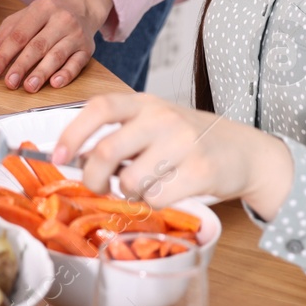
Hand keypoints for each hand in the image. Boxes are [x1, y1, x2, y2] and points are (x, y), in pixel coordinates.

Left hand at [0, 0, 110, 91]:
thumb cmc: (48, 16)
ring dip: (42, 73)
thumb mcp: (23, 18)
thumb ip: (3, 37)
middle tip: (9, 82)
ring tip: (29, 86)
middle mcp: (60, 20)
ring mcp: (75, 35)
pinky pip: (77, 63)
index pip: (19, 34)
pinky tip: (55, 83)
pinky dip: (66, 74)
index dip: (3, 54)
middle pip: (37, 45)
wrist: (81, 7)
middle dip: (21, 66)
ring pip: (57, 55)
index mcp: (40, 9)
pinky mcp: (87, 49)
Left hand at [51, 93, 295, 215]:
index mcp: (144, 102)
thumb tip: (78, 161)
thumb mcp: (154, 124)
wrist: (247, 151)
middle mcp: (162, 118)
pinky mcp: (201, 170)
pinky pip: (158, 197)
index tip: (59, 157)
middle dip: (93, 177)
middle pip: (107, 151)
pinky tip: (168, 192)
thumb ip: (120, 136)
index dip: (73, 133)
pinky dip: (154, 203)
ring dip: (129, 193)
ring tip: (144, 186)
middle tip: (96, 187)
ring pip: (131, 180)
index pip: (99, 108)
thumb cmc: (189, 139)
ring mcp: (183, 143)